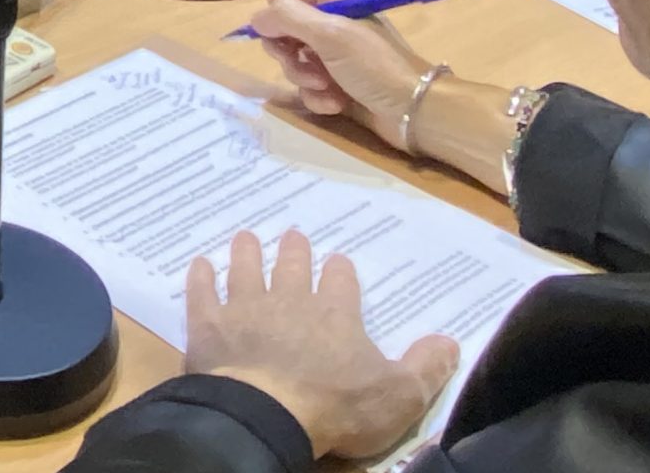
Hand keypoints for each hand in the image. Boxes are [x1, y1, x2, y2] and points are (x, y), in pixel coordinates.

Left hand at [186, 230, 459, 460]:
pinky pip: (202, 294)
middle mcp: (290, 300)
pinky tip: (198, 265)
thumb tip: (451, 342)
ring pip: (246, 270)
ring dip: (246, 253)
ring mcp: (245, 309)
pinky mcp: (209, 326)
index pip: (341, 281)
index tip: (338, 262)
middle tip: (291, 234)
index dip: (340, 271)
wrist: (266, 415)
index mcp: (335, 313)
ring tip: (245, 237)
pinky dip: (200, 279)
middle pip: (292, 266)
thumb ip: (426, 368)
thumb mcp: (398, 396)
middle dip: (293, 250)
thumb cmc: (336, 407)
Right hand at [245, 0, 435, 137]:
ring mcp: (335, 58)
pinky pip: (309, 88)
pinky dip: (318, 97)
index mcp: (336, 2)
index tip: (276, 33)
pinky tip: (335, 104)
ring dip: (304, 78)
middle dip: (289, 53)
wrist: (413, 112)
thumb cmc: (375, 65)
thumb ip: (288, 19)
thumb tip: (255, 18)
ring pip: (295, 63)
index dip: (278, 14)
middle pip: (286, 32)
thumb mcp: (331, 35)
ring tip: (326, 87)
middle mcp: (333, 26)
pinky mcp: (337, 86)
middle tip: (300, 62)